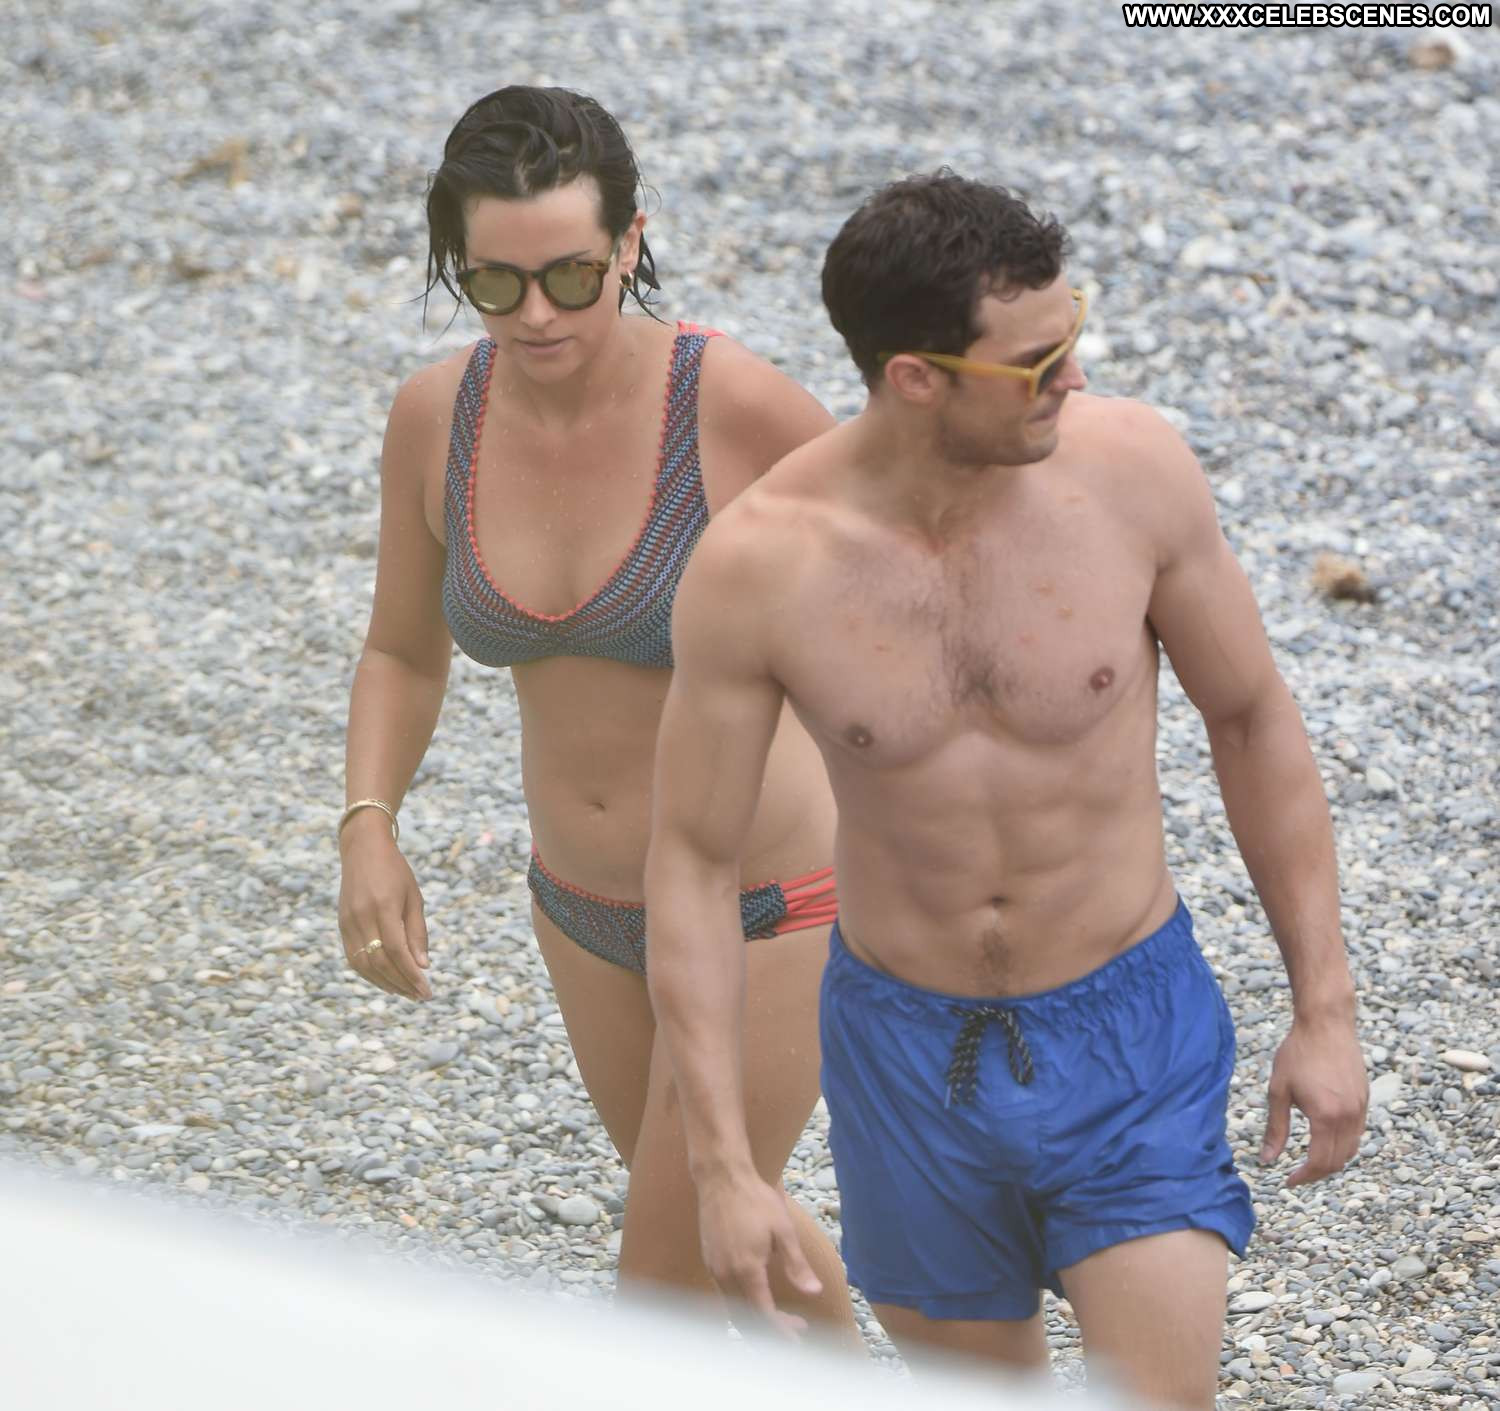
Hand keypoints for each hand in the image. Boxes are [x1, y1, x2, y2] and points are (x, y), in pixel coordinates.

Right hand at [337, 817, 430, 1000]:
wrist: (363, 848)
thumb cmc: (395, 871)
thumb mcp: (414, 896)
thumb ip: (417, 932)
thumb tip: (423, 966)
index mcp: (384, 906)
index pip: (398, 951)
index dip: (412, 975)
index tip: (427, 991)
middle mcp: (362, 917)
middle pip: (380, 962)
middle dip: (402, 983)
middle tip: (420, 996)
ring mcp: (348, 922)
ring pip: (364, 965)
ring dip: (386, 983)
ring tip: (406, 993)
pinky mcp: (341, 925)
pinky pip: (354, 958)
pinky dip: (370, 974)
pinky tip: (386, 980)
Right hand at [697, 1172, 821, 1339]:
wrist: (721, 1176)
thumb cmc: (755, 1199)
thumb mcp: (783, 1229)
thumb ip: (796, 1264)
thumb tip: (814, 1292)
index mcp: (747, 1270)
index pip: (763, 1315)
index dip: (780, 1331)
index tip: (796, 1339)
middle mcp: (726, 1275)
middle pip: (746, 1319)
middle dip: (770, 1330)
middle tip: (796, 1327)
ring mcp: (714, 1268)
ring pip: (733, 1309)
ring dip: (756, 1318)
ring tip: (780, 1315)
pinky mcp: (709, 1261)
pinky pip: (725, 1294)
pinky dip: (742, 1304)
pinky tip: (757, 1294)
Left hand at [1260, 1013, 1366, 1185]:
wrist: (1326, 1024)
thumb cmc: (1298, 1053)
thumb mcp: (1278, 1090)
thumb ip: (1275, 1128)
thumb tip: (1267, 1160)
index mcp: (1326, 1116)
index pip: (1320, 1162)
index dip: (1304, 1177)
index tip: (1288, 1182)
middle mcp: (1349, 1117)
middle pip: (1339, 1161)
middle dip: (1317, 1174)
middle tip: (1296, 1175)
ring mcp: (1361, 1109)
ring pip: (1351, 1150)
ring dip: (1332, 1161)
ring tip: (1308, 1160)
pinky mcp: (1365, 1100)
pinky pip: (1357, 1134)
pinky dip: (1342, 1144)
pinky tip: (1323, 1139)